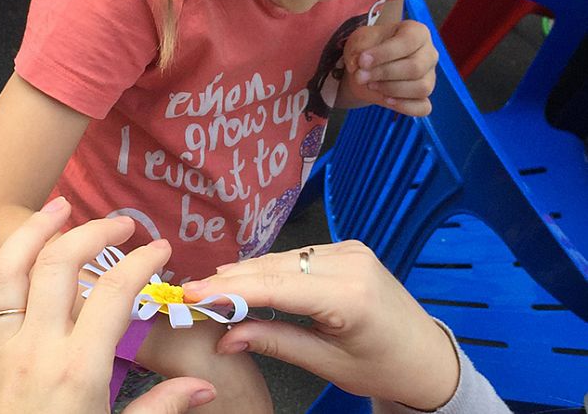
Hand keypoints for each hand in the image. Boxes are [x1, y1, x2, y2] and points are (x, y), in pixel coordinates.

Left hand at [0, 201, 215, 413]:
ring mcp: (2, 346)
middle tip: (122, 224)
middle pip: (60, 266)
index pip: (114, 294)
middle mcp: (37, 348)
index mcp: (78, 369)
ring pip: (11, 269)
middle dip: (94, 233)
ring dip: (35, 229)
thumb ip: (159, 409)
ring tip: (60, 205)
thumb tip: (203, 386)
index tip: (160, 249)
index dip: (141, 263)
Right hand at [182, 241, 459, 410]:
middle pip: (274, 266)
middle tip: (189, 291)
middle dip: (230, 279)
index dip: (228, 290)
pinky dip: (268, 268)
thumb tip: (225, 337)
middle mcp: (350, 262)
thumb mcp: (327, 363)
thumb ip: (275, 342)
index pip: (275, 286)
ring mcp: (350, 250)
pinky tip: (244, 278)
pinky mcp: (348, 249)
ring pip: (282, 258)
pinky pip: (297, 256)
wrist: (428, 356)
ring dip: (246, 272)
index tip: (191, 294)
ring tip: (209, 287)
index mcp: (349, 296)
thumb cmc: (382, 368)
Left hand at [342, 20, 437, 116]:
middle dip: (384, 74)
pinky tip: (386, 100)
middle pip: (415, 68)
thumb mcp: (359, 40)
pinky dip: (405, 107)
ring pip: (422, 88)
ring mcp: (429, 77)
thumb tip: (359, 65)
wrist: (365, 68)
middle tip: (360, 76)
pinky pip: (423, 107)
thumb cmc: (368, 47)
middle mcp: (429, 54)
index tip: (362, 61)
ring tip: (371, 85)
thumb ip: (359, 48)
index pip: (408, 42)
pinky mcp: (423, 98)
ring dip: (391, 90)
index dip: (384, 54)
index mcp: (417, 32)